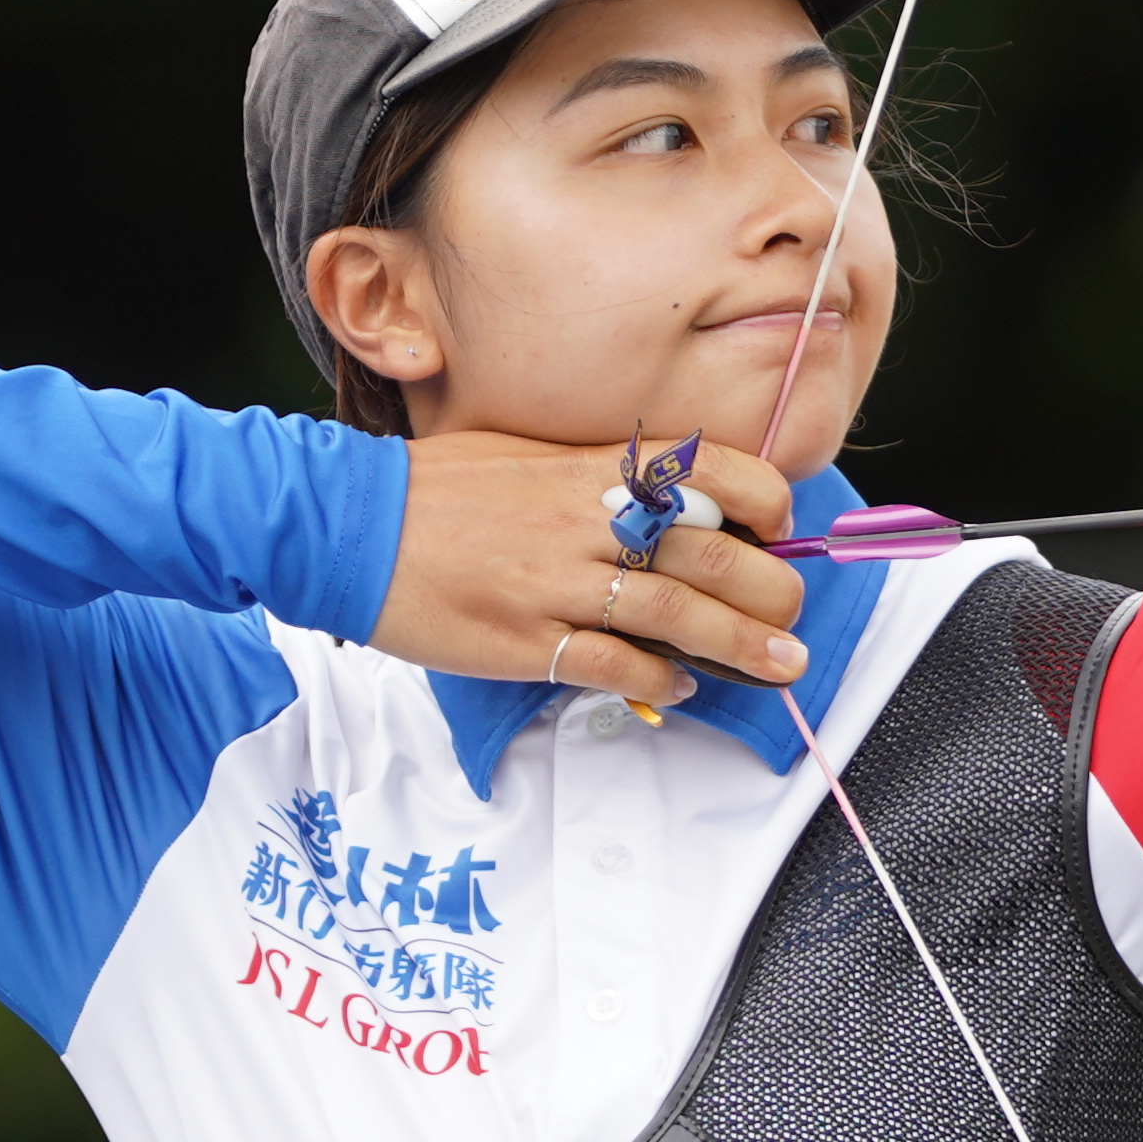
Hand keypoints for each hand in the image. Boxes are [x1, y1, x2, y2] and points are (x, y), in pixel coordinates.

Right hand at [374, 431, 813, 711]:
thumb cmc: (437, 490)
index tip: (782, 529)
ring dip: (741, 646)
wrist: (349, 524)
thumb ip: (598, 476)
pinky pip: (612, 664)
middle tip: (793, 619)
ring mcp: (557, 581)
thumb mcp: (527, 452)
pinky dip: (657, 680)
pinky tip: (678, 688)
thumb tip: (666, 501)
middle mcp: (586, 519)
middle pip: (713, 553)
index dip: (766, 502)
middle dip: (773, 592)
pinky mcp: (526, 638)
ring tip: (780, 666)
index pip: (712, 471)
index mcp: (592, 467)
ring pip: (678, 612)